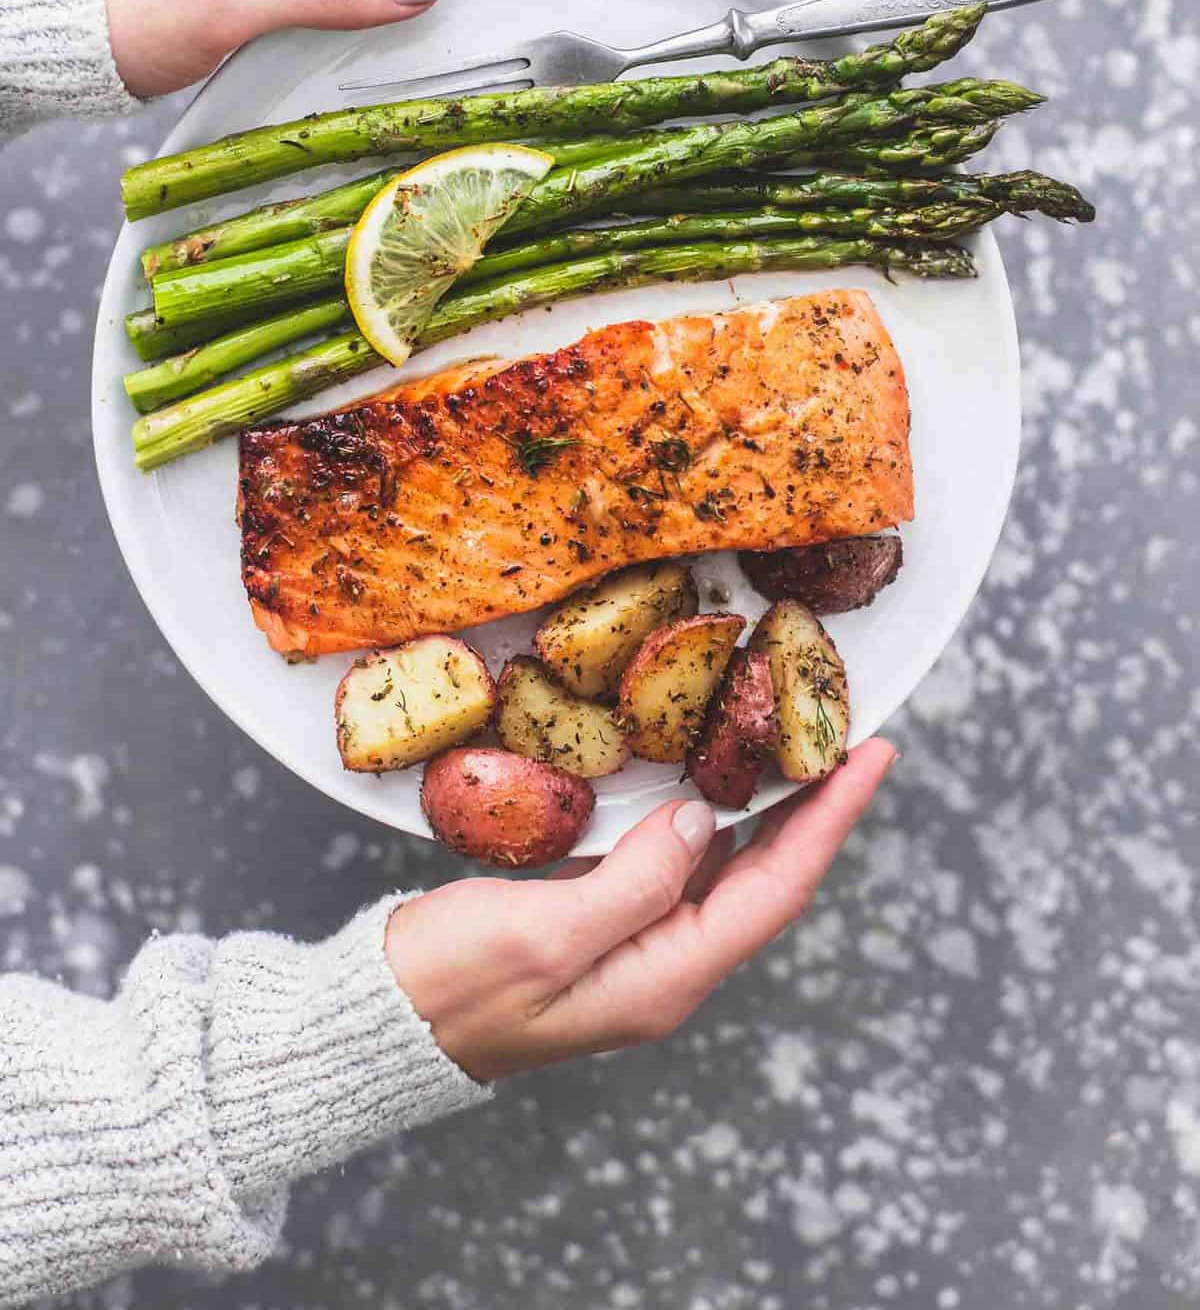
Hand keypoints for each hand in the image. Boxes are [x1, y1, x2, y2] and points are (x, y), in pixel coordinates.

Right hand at [387, 738, 894, 1080]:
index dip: (830, 821)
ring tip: (799, 745)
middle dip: (815, 808)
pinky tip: (710, 778)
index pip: (776, 889)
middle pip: (766, 878)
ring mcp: (636, 946)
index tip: (874, 755)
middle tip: (850, 734)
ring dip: (769, 808)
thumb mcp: (542, 936)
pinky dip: (708, 814)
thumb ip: (634, 883)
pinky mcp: (603, 921)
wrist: (382, 1019)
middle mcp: (666, 965)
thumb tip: (706, 820)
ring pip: (727, 869)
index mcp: (666, 977)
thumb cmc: (452, 985)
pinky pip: (679, 862)